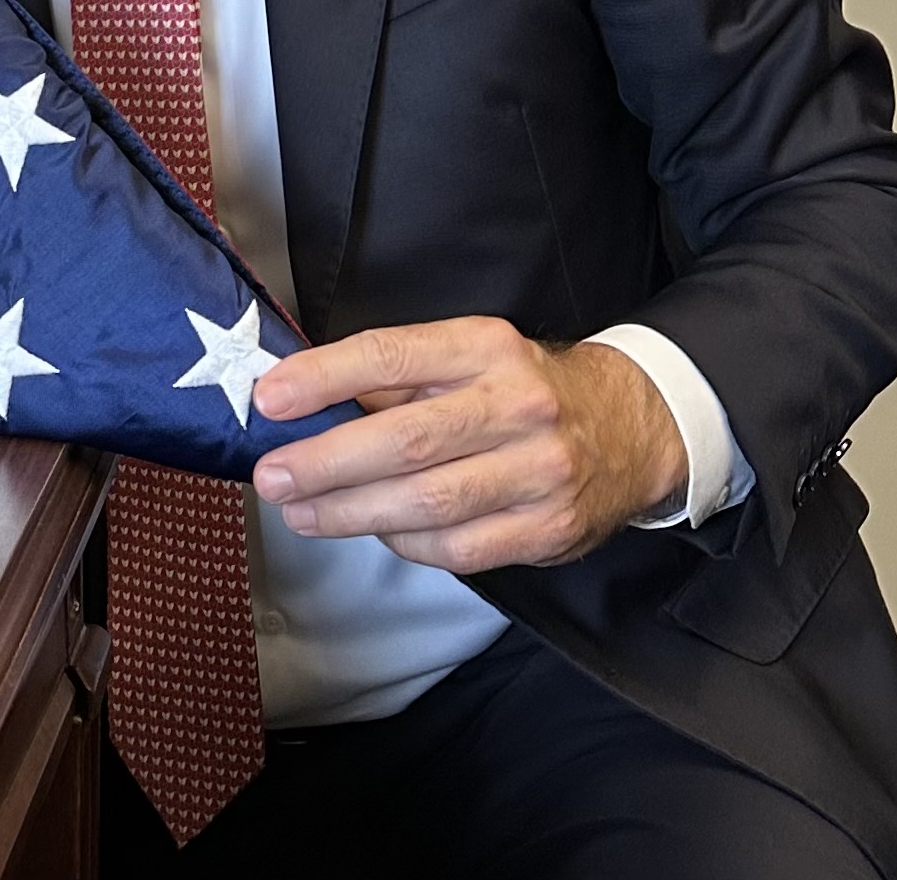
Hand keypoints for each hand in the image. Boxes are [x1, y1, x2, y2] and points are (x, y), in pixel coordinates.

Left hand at [249, 318, 687, 572]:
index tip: (269, 399)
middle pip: (405, 441)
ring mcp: (539, 472)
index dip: (323, 379)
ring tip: (302, 513)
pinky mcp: (549, 529)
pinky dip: (405, 543)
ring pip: (428, 503)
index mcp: (484, 348)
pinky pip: (458, 548)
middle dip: (326, 463)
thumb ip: (391, 377)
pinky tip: (373, 531)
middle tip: (272, 476)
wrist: (628, 428)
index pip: (390, 357)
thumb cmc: (520, 388)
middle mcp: (517, 407)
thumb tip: (300, 399)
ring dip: (351, 513)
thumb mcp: (465, 355)